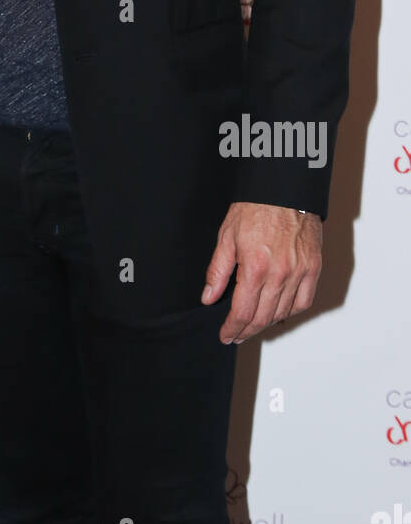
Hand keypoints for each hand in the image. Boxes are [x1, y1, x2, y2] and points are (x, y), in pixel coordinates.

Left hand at [201, 201, 322, 343]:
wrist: (283, 188)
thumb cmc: (255, 207)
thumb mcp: (226, 236)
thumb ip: (218, 271)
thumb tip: (209, 297)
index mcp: (255, 267)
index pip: (243, 312)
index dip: (232, 328)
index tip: (226, 335)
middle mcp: (280, 274)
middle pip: (263, 317)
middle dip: (247, 330)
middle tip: (237, 334)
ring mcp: (300, 272)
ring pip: (283, 312)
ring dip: (267, 324)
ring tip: (254, 325)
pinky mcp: (313, 267)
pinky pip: (304, 301)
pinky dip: (291, 311)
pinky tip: (280, 312)